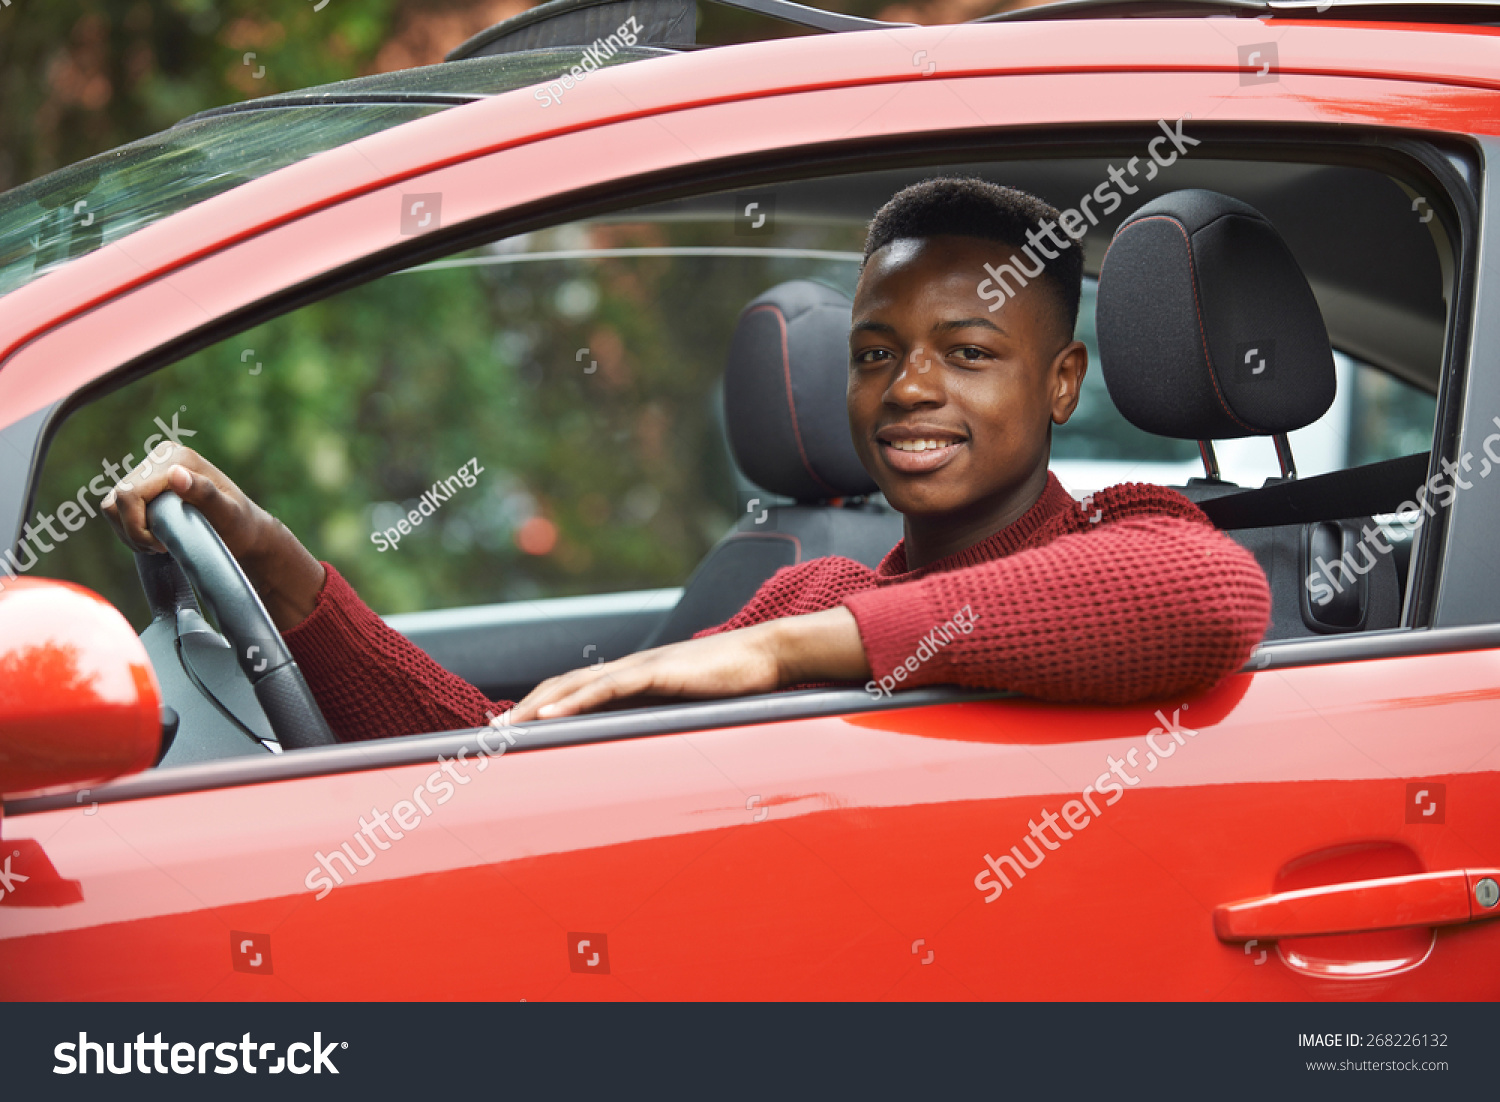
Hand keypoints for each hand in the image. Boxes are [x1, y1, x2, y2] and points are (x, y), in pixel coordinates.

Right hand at [101, 445, 325, 630]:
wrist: (245, 531)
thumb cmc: (240, 526)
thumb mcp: (228, 514)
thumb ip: (204, 494)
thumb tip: (175, 474)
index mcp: (177, 458)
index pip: (130, 495)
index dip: (138, 527)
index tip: (162, 547)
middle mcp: (161, 457)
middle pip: (117, 501)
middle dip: (134, 531)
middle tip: (162, 548)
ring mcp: (150, 469)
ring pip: (112, 506)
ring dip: (131, 532)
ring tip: (159, 544)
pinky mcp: (144, 484)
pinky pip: (116, 510)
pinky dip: (130, 529)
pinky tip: (154, 537)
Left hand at [503, 607, 868, 721]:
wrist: (768, 657)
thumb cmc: (732, 684)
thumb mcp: (687, 708)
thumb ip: (661, 719)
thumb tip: (640, 748)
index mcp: (631, 677)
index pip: (572, 690)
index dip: (537, 706)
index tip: (507, 728)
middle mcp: (628, 669)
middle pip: (561, 686)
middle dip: (523, 709)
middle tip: (490, 735)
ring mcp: (641, 668)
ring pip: (576, 687)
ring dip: (537, 708)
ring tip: (506, 729)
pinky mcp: (658, 673)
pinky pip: (607, 690)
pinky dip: (574, 704)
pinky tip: (551, 719)